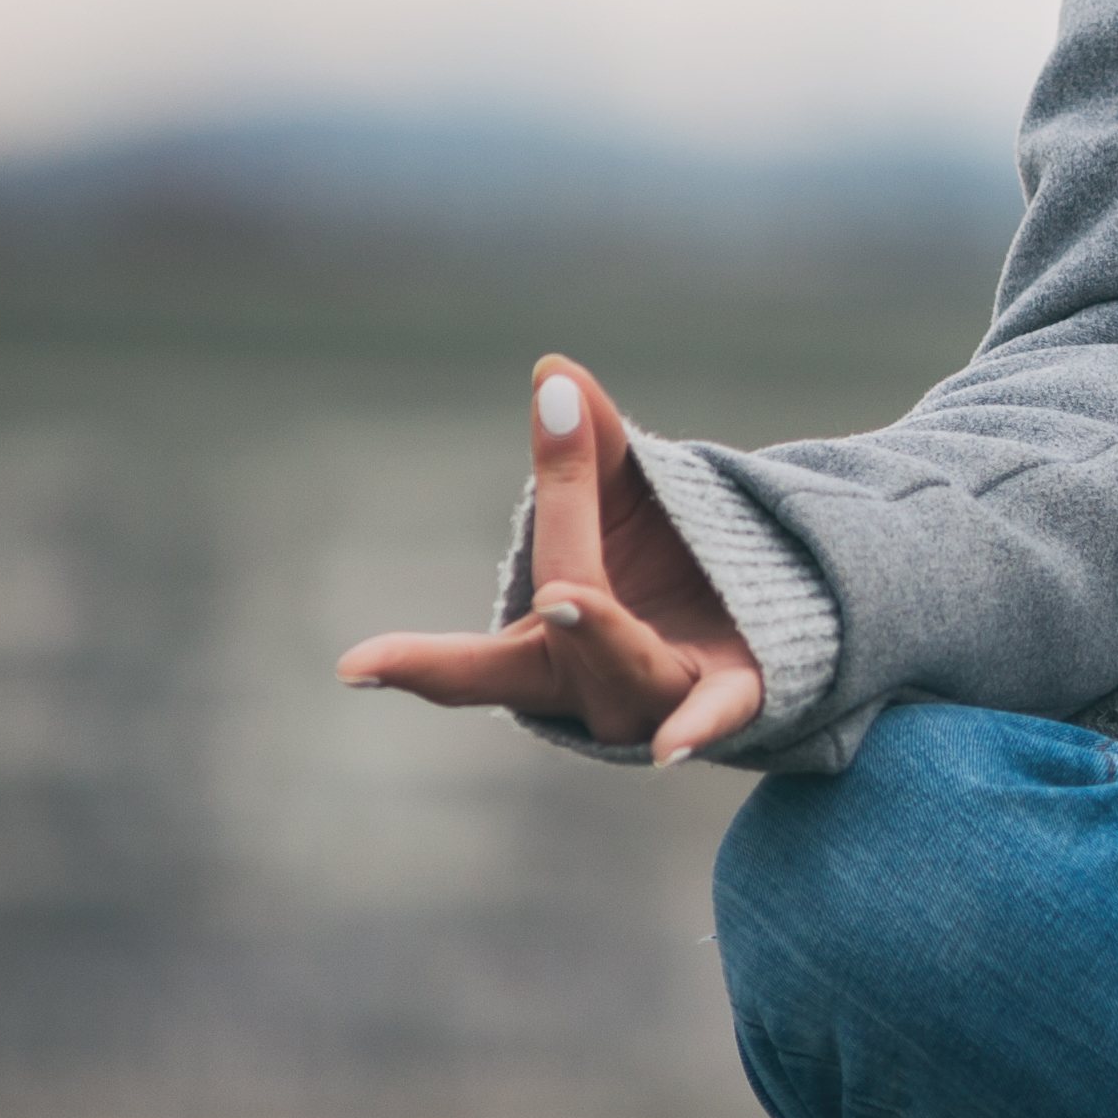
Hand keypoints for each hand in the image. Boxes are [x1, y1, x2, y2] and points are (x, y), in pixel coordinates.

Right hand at [335, 357, 763, 765]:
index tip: (354, 666)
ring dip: (604, 636)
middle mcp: (593, 685)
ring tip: (572, 598)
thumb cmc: (665, 569)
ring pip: (624, 670)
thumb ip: (587, 450)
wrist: (762, 622)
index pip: (471, 667)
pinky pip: (715, 714)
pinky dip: (695, 723)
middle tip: (551, 584)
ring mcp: (659, 693)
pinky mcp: (734, 693)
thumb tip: (553, 370)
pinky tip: (674, 748)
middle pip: (563, 638)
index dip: (414, 666)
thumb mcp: (623, 503)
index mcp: (546, 648)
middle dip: (560, 603)